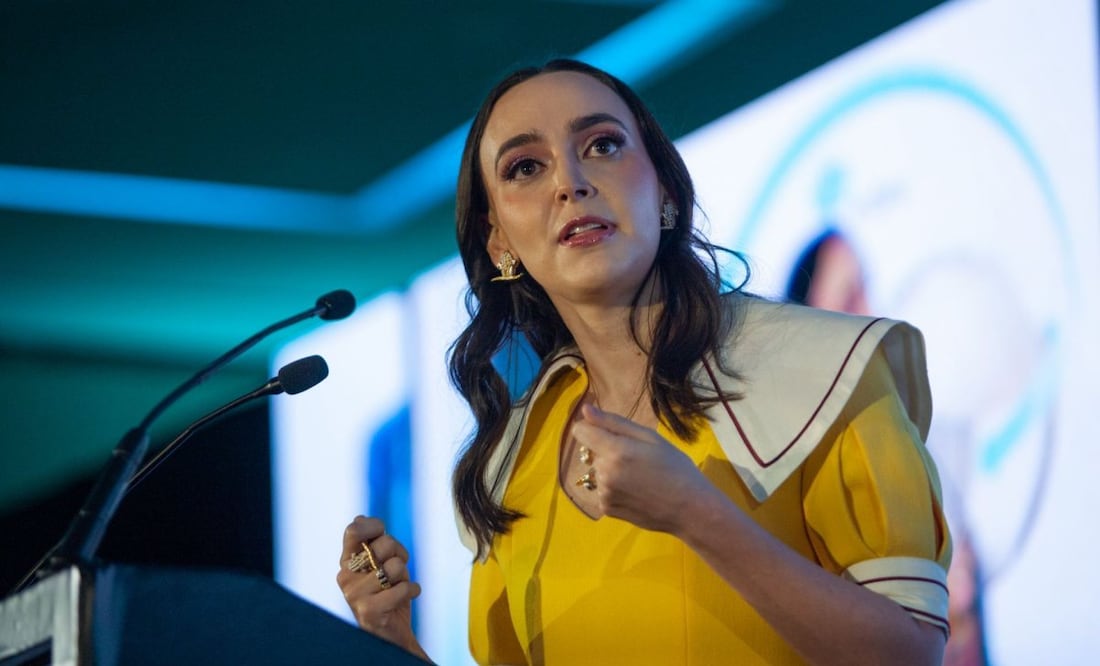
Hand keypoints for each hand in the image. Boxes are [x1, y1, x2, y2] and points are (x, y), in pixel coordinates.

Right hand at [336, 516, 427, 659]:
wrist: (391, 631)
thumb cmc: (388, 590)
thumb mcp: (380, 561)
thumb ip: (373, 541)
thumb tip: (360, 518)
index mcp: (347, 559)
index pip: (354, 530)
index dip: (375, 526)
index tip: (383, 533)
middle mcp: (345, 575)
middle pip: (383, 544)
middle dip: (400, 554)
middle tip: (396, 570)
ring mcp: (354, 595)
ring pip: (395, 567)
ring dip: (405, 576)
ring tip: (397, 586)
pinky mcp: (368, 611)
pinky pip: (402, 588)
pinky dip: (413, 590)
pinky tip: (407, 597)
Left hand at [571, 403, 712, 533]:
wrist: (690, 509)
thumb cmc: (676, 467)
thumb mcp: (650, 438)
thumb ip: (613, 423)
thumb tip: (585, 410)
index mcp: (615, 451)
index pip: (580, 431)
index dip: (593, 429)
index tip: (611, 434)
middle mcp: (604, 473)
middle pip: (593, 453)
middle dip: (609, 452)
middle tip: (639, 460)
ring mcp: (604, 494)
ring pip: (598, 472)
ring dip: (612, 472)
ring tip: (640, 478)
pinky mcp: (607, 509)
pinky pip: (603, 490)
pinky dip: (615, 489)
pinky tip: (637, 493)